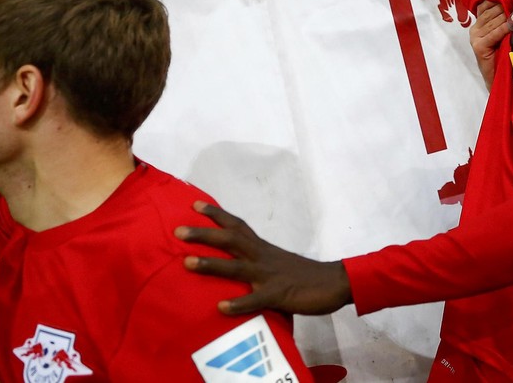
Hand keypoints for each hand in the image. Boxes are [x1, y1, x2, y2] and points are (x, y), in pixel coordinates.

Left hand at [178, 202, 351, 315]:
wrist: (334, 282)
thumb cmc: (304, 275)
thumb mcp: (276, 263)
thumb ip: (257, 263)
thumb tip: (237, 265)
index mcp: (263, 248)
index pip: (237, 225)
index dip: (216, 215)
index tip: (194, 205)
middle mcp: (262, 257)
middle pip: (231, 240)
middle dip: (204, 234)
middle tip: (178, 231)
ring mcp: (270, 275)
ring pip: (236, 267)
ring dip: (212, 264)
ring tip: (188, 263)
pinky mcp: (279, 295)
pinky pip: (256, 300)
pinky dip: (239, 303)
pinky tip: (222, 307)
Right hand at [468, 1, 507, 83]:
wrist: (498, 78)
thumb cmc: (503, 55)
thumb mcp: (503, 34)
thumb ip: (504, 20)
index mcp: (478, 23)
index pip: (487, 4)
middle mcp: (474, 28)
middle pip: (492, 11)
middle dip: (507, 8)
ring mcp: (475, 37)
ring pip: (494, 21)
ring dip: (508, 18)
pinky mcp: (478, 46)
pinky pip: (494, 33)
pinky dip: (504, 29)